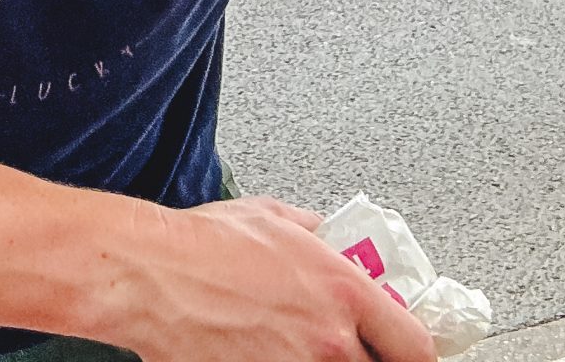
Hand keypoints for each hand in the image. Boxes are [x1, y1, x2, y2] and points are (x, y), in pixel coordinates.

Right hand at [99, 196, 438, 361]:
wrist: (148, 276)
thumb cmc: (199, 245)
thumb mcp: (274, 217)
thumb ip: (315, 232)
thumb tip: (328, 236)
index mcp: (343, 294)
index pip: (416, 347)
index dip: (415, 352)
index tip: (406, 350)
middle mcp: (329, 342)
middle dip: (365, 357)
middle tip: (345, 345)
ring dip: (323, 361)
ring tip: (290, 343)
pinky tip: (260, 351)